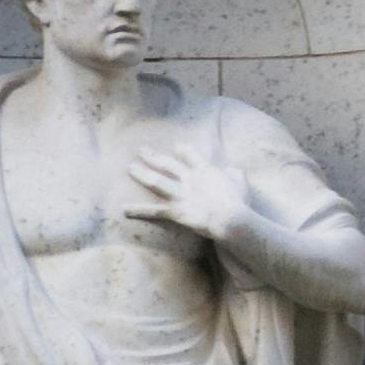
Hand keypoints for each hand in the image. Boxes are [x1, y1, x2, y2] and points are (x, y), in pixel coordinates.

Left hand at [120, 134, 251, 259]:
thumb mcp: (240, 182)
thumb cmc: (238, 202)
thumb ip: (235, 173)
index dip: (183, 150)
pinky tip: (124, 209)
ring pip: (156, 181)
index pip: (191, 155)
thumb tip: (232, 170)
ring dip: (142, 174)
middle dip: (153, 156)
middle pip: (167, 164)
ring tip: (130, 168)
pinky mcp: (175, 211)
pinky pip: (154, 211)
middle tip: (141, 150)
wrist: (230, 218)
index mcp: (204, 170)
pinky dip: (139, 210)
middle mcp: (188, 178)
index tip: (176, 147)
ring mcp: (180, 194)